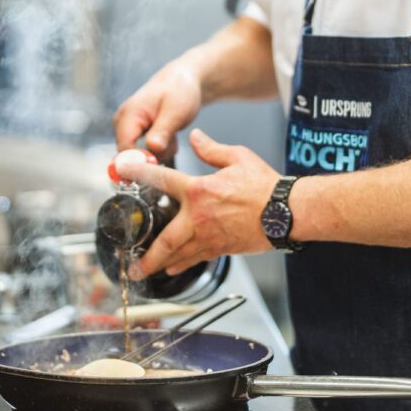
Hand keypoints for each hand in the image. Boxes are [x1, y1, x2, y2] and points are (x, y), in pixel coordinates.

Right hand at [112, 62, 203, 160]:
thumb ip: (162, 131)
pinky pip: (144, 149)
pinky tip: (169, 136)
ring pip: (139, 154)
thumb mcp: (175, 112)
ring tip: (172, 136)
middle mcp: (122, 122)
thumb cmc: (179, 91)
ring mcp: (127, 126)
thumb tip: (152, 148)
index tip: (161, 164)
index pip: (124, 150)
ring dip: (158, 152)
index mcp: (128, 115)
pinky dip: (159, 148)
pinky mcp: (134, 131)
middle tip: (172, 143)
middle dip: (152, 156)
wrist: (182, 80)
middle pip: (130, 155)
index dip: (141, 161)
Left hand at [113, 128, 277, 277]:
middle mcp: (199, 217)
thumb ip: (212, 149)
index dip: (138, 173)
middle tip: (131, 262)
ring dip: (160, 264)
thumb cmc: (266, 185)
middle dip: (146, 253)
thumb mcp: (238, 157)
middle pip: (164, 239)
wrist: (288, 211)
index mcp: (199, 190)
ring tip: (145, 272)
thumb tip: (197, 138)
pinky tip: (173, 267)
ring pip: (178, 254)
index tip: (122, 171)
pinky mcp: (221, 248)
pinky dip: (182, 264)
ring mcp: (209, 236)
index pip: (161, 179)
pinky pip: (196, 258)